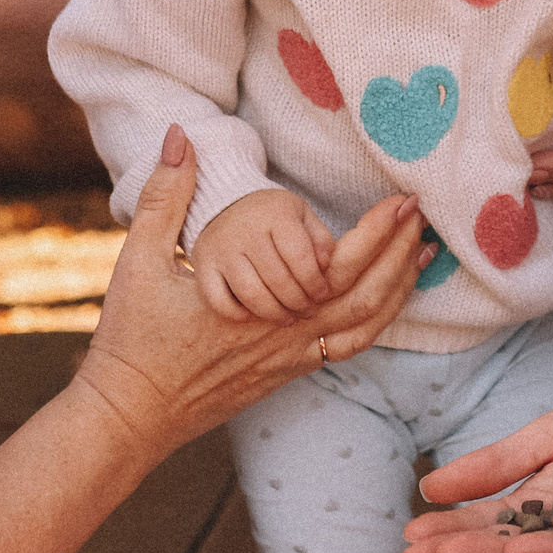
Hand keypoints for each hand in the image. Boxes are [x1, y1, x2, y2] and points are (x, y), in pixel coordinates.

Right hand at [77, 127, 426, 454]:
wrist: (129, 414)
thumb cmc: (131, 340)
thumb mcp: (140, 259)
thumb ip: (166, 196)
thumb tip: (182, 137)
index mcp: (262, 304)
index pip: (338, 264)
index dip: (378, 231)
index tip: (402, 198)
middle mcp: (287, 335)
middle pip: (367, 295)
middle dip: (401, 251)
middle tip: (424, 214)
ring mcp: (290, 359)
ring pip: (365, 327)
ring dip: (398, 288)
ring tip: (421, 255)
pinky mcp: (285, 374)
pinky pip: (347, 349)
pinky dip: (376, 321)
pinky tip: (386, 300)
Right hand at [191, 187, 338, 320]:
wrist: (225, 204)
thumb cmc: (272, 216)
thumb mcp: (302, 215)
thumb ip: (320, 239)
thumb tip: (326, 267)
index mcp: (275, 215)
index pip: (300, 257)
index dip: (315, 283)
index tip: (322, 295)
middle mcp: (246, 231)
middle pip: (277, 280)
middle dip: (298, 303)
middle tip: (308, 312)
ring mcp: (222, 250)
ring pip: (251, 294)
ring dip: (274, 313)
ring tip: (287, 318)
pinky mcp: (203, 266)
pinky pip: (219, 301)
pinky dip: (238, 314)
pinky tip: (255, 315)